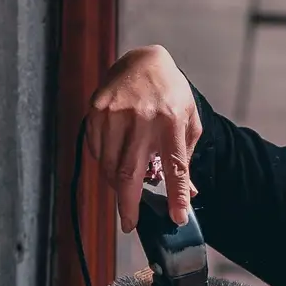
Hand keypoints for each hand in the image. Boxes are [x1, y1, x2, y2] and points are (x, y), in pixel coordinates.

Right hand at [86, 46, 200, 230]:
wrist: (143, 61)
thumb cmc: (170, 93)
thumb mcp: (188, 120)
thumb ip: (186, 157)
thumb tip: (187, 194)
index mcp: (171, 120)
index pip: (175, 166)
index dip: (176, 196)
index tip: (177, 219)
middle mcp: (142, 117)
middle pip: (130, 173)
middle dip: (129, 205)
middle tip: (130, 224)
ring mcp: (115, 114)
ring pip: (109, 167)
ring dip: (116, 186)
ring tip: (125, 188)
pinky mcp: (97, 112)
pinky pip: (97, 151)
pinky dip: (105, 163)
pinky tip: (115, 158)